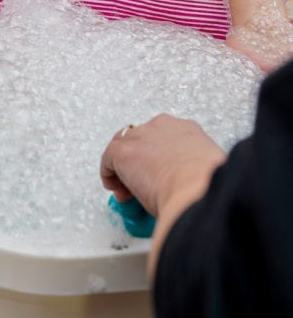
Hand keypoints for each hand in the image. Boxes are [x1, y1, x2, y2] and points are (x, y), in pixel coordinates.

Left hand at [100, 114, 225, 274]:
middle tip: (142, 186)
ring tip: (128, 191)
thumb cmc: (208, 187)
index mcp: (187, 130)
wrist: (198, 190)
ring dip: (124, 168)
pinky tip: (116, 189)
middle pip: (143, 141)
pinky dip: (109, 174)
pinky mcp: (124, 150)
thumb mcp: (205, 172)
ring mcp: (142, 135)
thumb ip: (193, 171)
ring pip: (125, 147)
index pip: (165, 140)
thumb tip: (189, 187)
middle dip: (140, 163)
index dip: (158, 161)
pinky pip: (108, 159)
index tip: (158, 178)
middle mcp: (163, 126)